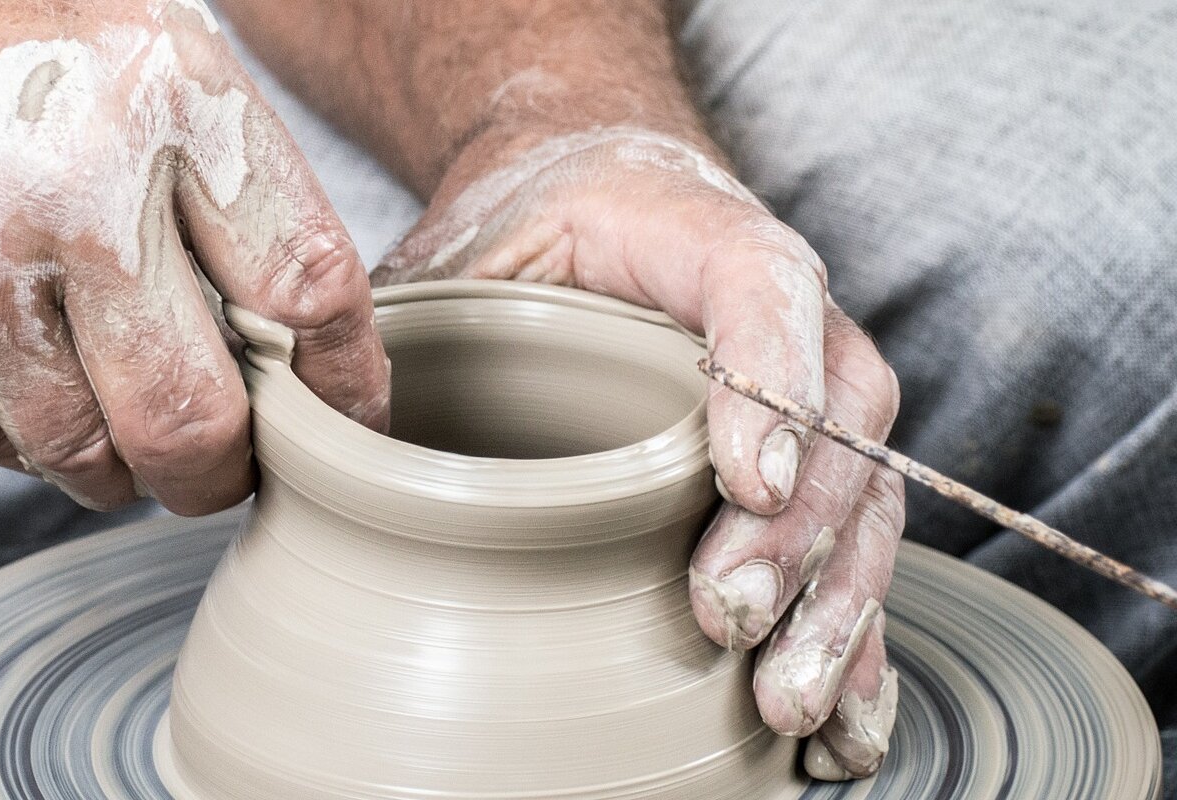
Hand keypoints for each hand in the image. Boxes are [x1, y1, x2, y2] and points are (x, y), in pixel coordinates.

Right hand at [0, 0, 389, 513]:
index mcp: (164, 91)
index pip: (310, 282)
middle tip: (211, 469)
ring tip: (78, 397)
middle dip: (218, 473)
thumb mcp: (111, 38)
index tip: (345, 424)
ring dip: (105, 460)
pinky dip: (1, 428)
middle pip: (204, 417)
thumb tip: (310, 320)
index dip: (345, 382)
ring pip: (90, 454)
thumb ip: (214, 162)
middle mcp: (80, 182)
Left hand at [373, 126, 904, 779]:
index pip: (762, 286)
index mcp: (699, 234)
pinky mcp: (807, 468)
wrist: (589, 194)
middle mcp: (786, 313)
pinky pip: (853, 552)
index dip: (767, 381)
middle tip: (727, 619)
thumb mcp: (459, 247)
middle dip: (792, 534)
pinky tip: (840, 726)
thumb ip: (406, 313)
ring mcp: (812, 393)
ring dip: (834, 608)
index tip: (740, 481)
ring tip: (786, 703)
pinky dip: (855, 642)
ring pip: (863, 496)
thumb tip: (320, 421)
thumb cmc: (524, 229)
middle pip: (835, 418)